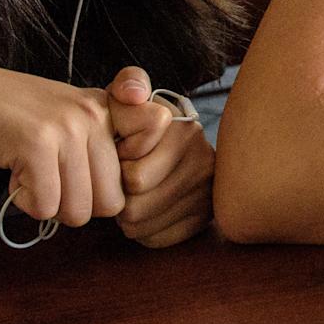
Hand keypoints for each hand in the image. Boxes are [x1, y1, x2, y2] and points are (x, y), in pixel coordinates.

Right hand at [0, 57, 124, 229]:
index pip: (155, 134)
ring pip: (80, 210)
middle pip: (111, 200)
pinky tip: (13, 174)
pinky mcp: (37, 145)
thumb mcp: (63, 118)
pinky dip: (25, 202)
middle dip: (75, 203)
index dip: (123, 173)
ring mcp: (67, 127)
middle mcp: (94, 113)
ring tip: (29, 173)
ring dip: (49, 204)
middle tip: (46, 179)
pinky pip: (46, 206)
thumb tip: (121, 203)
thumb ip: (98, 147)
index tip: (87, 169)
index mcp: (105, 106)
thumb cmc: (3, 115)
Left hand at [106, 65, 214, 247]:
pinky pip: (155, 239)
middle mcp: (204, 162)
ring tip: (132, 192)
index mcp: (186, 132)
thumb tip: (135, 95)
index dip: (116, 169)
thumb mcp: (128, 97)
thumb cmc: (135, 124)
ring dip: (127, 214)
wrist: (162, 146)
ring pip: (141, 225)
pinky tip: (146, 208)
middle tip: (122, 178)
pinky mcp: (204, 219)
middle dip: (118, 195)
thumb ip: (128, 84)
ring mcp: (207, 193)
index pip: (134, 178)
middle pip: (136, 206)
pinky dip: (143, 229)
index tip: (121, 152)